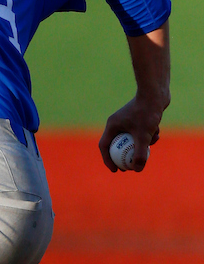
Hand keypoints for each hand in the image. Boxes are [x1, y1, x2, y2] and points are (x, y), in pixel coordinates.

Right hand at [98, 23, 170, 172]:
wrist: (155, 93)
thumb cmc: (146, 112)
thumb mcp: (144, 135)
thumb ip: (140, 153)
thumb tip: (137, 169)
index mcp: (112, 125)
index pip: (104, 147)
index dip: (108, 161)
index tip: (116, 170)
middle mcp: (117, 123)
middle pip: (117, 144)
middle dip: (125, 157)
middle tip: (130, 168)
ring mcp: (127, 120)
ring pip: (131, 139)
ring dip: (142, 144)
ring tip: (152, 142)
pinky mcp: (138, 118)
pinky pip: (140, 132)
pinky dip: (148, 135)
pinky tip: (158, 131)